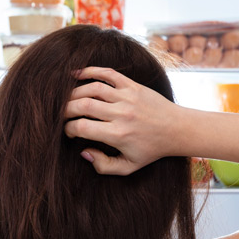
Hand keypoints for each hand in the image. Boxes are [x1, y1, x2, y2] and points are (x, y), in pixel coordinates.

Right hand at [64, 67, 181, 174]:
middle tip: (61, 115)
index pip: (81, 127)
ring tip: (67, 99)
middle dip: (65, 109)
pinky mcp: (133, 85)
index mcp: (118, 135)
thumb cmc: (151, 150)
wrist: (177, 129)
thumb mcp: (129, 166)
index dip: (68, 129)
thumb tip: (84, 152)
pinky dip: (91, 71)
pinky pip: (108, 74)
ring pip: (92, 88)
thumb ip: (104, 166)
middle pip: (82, 105)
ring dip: (74, 92)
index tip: (69, 131)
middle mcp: (121, 114)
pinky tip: (77, 74)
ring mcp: (127, 97)